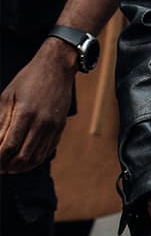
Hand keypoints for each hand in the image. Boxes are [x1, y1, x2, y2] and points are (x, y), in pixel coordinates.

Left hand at [0, 39, 76, 172]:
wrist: (57, 67)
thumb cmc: (29, 78)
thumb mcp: (8, 95)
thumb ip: (1, 121)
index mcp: (25, 113)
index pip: (9, 146)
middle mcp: (42, 122)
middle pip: (23, 156)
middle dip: (7, 166)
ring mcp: (53, 126)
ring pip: (36, 157)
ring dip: (21, 167)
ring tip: (10, 168)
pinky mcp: (60, 127)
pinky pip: (47, 150)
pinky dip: (35, 159)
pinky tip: (25, 160)